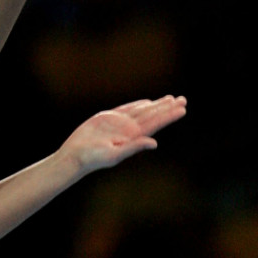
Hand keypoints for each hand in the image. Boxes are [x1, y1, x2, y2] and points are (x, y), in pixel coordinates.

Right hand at [60, 95, 186, 173]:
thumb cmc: (92, 159)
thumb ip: (134, 147)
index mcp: (133, 137)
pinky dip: (137, 104)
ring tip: (170, 99)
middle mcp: (128, 130)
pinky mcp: (106, 119)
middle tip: (183, 99)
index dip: (168, 116)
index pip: (155, 124)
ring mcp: (118, 124)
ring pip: (142, 111)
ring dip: (156, 105)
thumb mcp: (115, 155)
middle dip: (167, 107)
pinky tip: (147, 103)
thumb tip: (154, 143)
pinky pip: (126, 109)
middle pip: (152, 115)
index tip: (182, 109)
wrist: (74, 156)